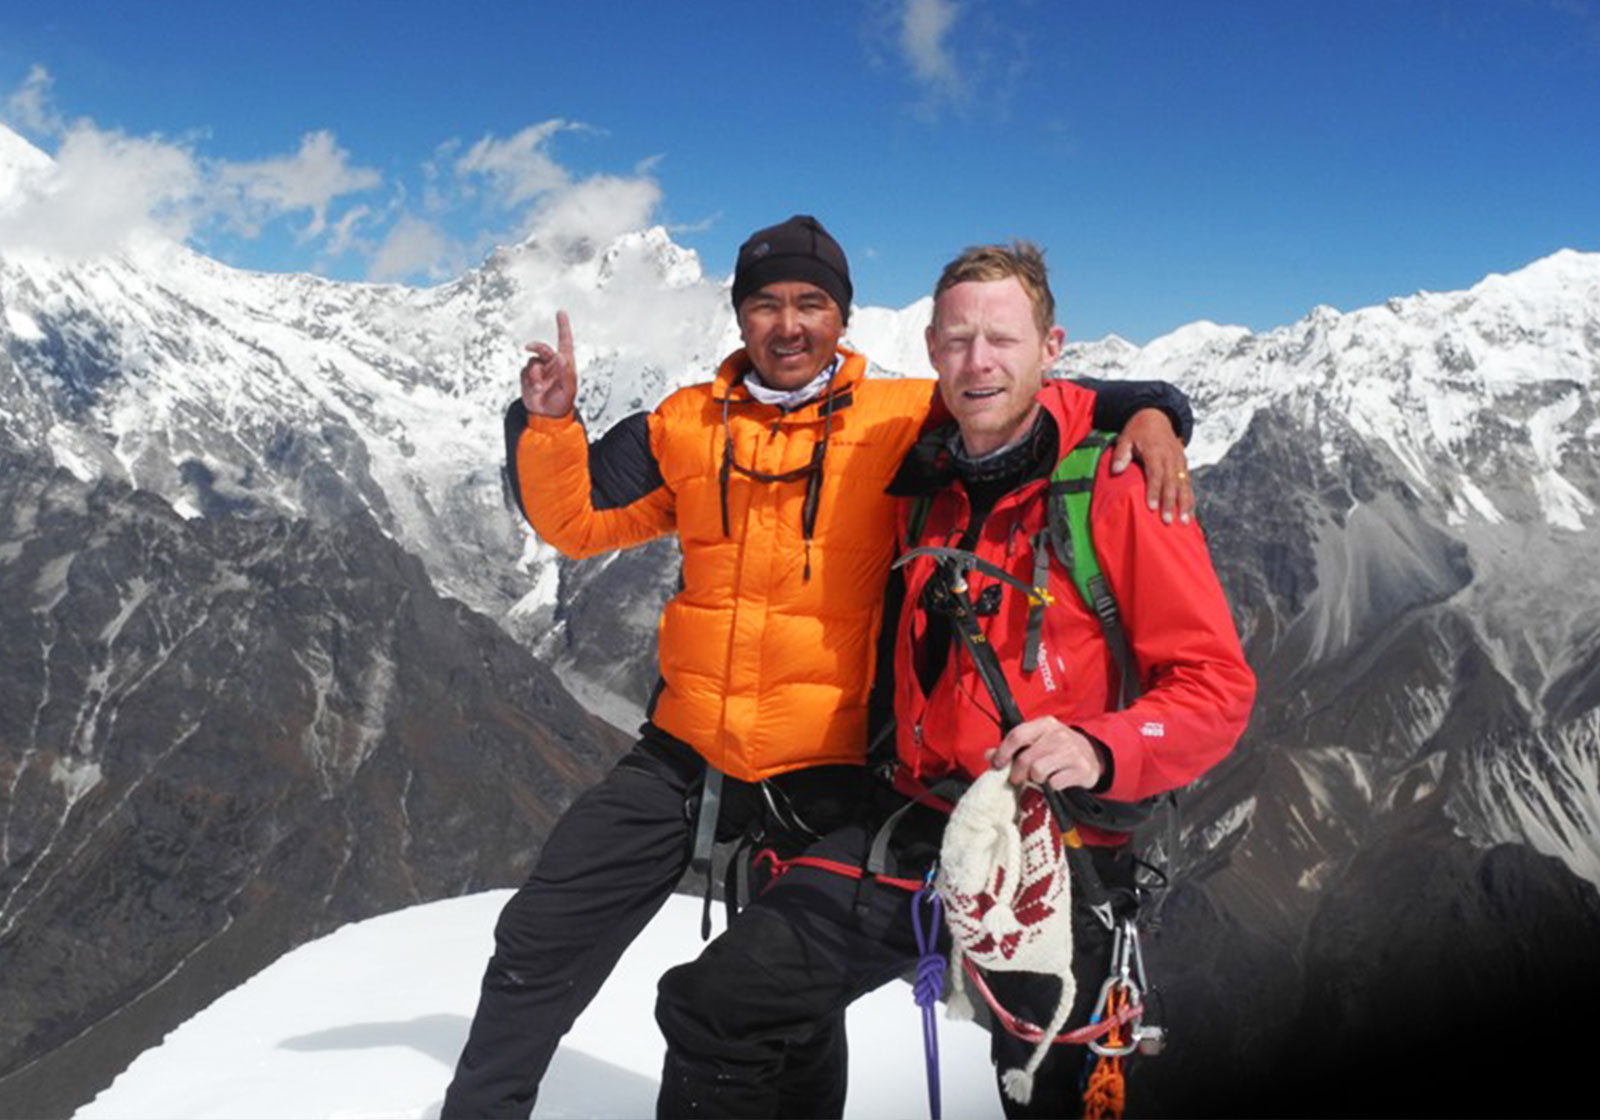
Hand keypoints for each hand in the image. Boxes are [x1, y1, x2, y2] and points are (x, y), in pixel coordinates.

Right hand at [520, 310, 577, 416]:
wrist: (546, 416)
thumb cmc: (562, 403)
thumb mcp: (568, 389)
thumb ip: (565, 372)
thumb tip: (561, 356)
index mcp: (565, 363)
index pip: (564, 341)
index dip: (563, 327)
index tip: (560, 312)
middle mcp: (552, 363)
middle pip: (542, 348)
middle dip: (536, 346)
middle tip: (529, 347)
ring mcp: (540, 369)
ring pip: (531, 361)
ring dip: (534, 374)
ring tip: (539, 388)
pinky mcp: (528, 377)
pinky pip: (524, 371)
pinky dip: (528, 380)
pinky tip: (535, 390)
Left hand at [987, 717, 1103, 790]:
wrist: (1093, 756)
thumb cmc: (1058, 748)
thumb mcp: (1038, 740)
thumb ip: (1013, 746)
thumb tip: (988, 755)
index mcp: (1044, 724)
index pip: (1017, 735)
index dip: (1003, 752)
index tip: (997, 764)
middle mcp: (1058, 735)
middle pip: (1026, 758)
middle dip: (1016, 773)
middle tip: (1016, 778)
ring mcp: (1071, 752)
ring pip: (1038, 772)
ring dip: (1035, 780)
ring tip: (1039, 778)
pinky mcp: (1080, 769)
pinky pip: (1054, 783)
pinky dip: (1051, 787)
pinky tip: (1055, 781)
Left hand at [1110, 407, 1193, 524]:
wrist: (1157, 414)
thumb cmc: (1138, 429)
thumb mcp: (1125, 437)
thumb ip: (1121, 453)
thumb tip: (1116, 470)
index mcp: (1156, 451)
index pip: (1155, 474)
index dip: (1154, 492)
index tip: (1152, 508)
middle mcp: (1171, 457)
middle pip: (1171, 483)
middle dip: (1170, 503)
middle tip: (1167, 521)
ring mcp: (1179, 461)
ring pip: (1184, 485)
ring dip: (1185, 504)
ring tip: (1184, 522)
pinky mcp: (1184, 464)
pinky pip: (1188, 483)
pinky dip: (1190, 498)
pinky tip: (1190, 513)